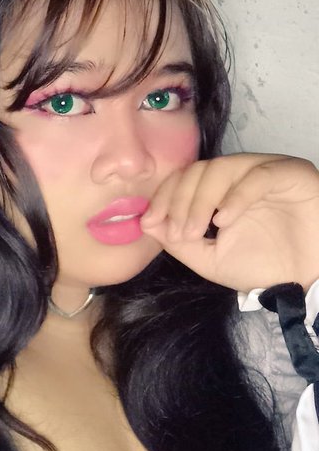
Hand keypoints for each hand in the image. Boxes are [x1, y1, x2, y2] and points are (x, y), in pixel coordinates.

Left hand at [140, 154, 318, 292]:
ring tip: (196, 231)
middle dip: (179, 201)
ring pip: (223, 168)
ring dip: (201, 200)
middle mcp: (240, 174)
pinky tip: (224, 221)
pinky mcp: (292, 174)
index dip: (163, 197)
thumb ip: (178, 242)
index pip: (184, 178)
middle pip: (199, 170)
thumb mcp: (209, 259)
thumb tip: (147, 223)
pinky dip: (236, 197)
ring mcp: (266, 170)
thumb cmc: (262, 267)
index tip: (149, 222)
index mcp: (220, 189)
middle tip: (177, 232)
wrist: (307, 282)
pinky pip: (259, 176)